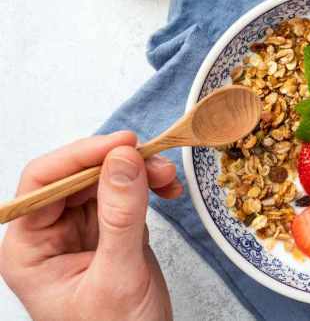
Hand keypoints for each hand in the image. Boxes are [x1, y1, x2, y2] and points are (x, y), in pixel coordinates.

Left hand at [0, 131, 182, 320]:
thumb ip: (120, 216)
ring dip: (139, 172)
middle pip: (77, 176)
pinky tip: (167, 190)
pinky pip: (126, 194)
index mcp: (29, 249)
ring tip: (168, 178)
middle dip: (119, 164)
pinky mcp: (111, 232)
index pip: (44, 184)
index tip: (123, 145)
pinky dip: (148, 186)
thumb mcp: (118, 276)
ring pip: (105, 180)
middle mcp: (49, 235)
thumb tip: (123, 159)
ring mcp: (81, 232)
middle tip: (155, 159)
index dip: (81, 157)